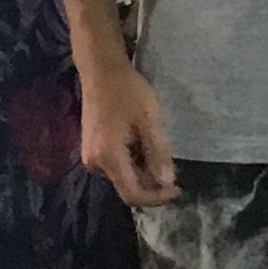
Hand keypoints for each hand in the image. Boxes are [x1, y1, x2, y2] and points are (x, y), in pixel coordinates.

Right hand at [78, 51, 178, 207]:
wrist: (101, 70)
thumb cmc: (127, 91)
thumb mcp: (149, 120)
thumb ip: (158, 154)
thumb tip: (167, 183)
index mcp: (108, 157)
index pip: (133, 194)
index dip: (156, 198)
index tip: (177, 189)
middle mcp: (94, 163)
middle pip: (127, 186)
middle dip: (151, 180)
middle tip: (169, 159)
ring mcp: (90, 157)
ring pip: (122, 176)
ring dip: (142, 168)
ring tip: (152, 142)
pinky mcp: (91, 149)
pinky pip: (115, 165)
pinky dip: (131, 160)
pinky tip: (139, 139)